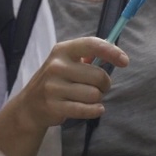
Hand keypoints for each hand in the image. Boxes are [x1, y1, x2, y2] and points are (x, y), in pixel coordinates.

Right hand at [8, 36, 127, 129]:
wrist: (30, 104)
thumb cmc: (56, 80)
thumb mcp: (66, 61)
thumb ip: (88, 56)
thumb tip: (117, 55)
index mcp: (62, 50)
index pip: (91, 45)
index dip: (111, 51)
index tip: (125, 61)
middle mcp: (57, 66)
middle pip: (98, 75)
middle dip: (104, 84)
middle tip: (97, 87)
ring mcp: (53, 86)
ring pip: (94, 95)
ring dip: (97, 99)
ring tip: (87, 98)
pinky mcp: (54, 105)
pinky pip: (86, 109)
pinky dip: (95, 111)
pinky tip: (95, 109)